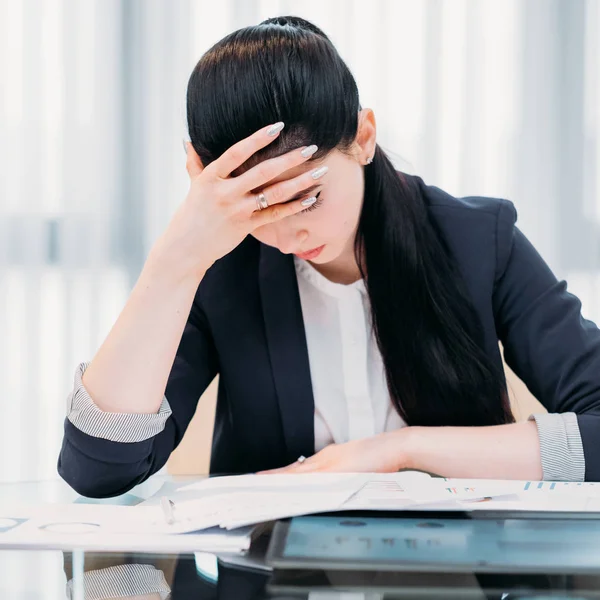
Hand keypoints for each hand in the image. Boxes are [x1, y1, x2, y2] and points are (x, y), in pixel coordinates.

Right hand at [152, 123, 324, 280]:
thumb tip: (188, 141)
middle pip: (262, 172)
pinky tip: (311, 198)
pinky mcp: (246, 227)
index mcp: (211, 177)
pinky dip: (294, 207)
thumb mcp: (193, 187)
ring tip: (320, 172)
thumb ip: (194, 163)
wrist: (185, 248)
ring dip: (300, 182)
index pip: (237, 152)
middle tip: (311, 148)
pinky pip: (275, 215)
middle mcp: (225, 192)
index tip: (279, 126)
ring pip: (274, 194)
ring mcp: (237, 210)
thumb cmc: (191, 215)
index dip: (257, 138)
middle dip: (289, 159)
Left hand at [259, 430, 409, 473]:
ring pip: (299, 471)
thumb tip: (322, 488)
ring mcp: (331, 461)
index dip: (280, 475)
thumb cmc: (379, 459)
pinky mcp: (338, 466)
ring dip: (282, 478)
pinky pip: (312, 475)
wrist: (395, 447)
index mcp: (328, 460)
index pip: (298, 470)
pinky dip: (298, 480)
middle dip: (275, 477)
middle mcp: (325, 458)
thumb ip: (337, 477)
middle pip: (294, 470)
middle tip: (255, 482)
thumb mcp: (353, 470)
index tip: (263, 479)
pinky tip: (289, 484)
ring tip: (263, 483)